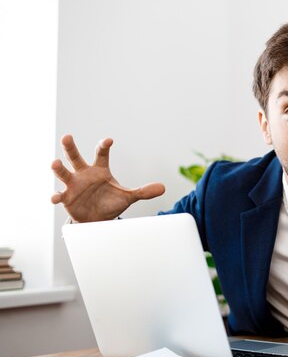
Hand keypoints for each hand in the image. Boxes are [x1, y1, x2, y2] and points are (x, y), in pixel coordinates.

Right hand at [51, 135, 165, 221]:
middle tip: (67, 136)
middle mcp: (84, 174)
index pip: (101, 154)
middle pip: (75, 157)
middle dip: (71, 147)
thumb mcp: (128, 197)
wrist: (98, 220)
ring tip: (55, 163)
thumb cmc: (111, 203)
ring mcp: (73, 185)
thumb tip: (164, 187)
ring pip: (63, 173)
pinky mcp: (66, 198)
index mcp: (100, 170)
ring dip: (58, 168)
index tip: (109, 140)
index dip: (103, 146)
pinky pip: (59, 195)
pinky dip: (56, 196)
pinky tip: (55, 197)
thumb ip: (144, 191)